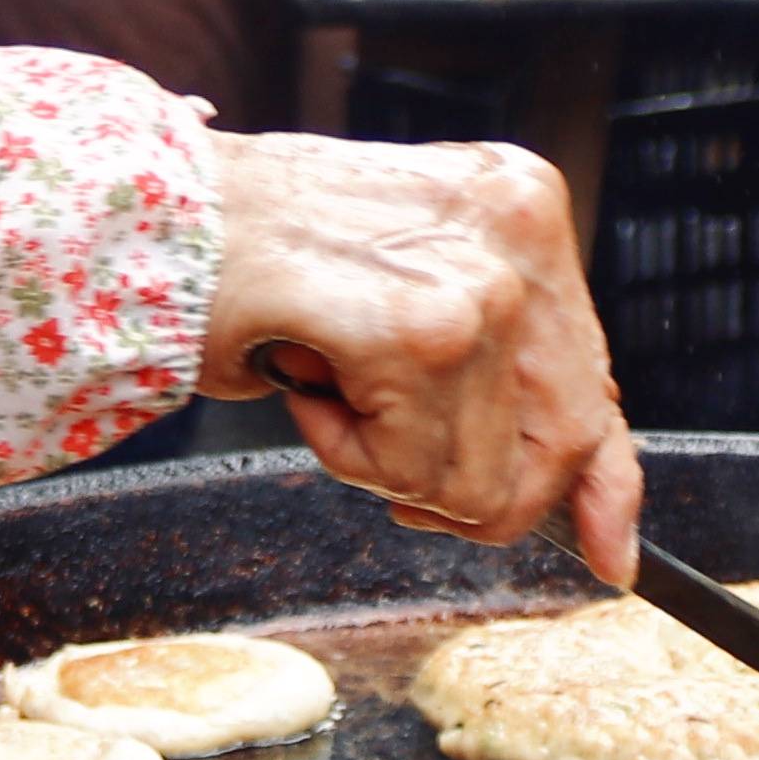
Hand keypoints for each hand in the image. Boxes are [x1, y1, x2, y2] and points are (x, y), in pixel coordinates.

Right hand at [199, 130, 639, 578]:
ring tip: (327, 382)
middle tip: (384, 460)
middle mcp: (517, 230)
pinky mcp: (420, 330)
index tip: (611, 552)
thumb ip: (492, 370)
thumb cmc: (255, 254)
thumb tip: (572, 482)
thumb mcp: (402, 291)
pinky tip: (305, 379)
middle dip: (475, 493)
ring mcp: (476, 281)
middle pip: (562, 442)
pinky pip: (415, 476)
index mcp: (521, 207)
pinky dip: (346, 456)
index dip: (609, 481)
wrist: (147, 216)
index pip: (597, 375)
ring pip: (480, 479)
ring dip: (388, 464)